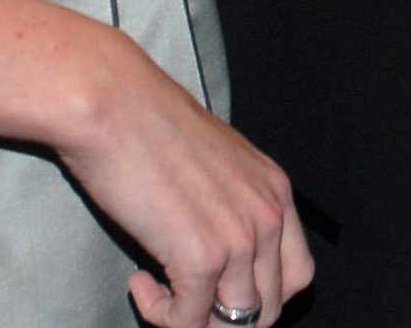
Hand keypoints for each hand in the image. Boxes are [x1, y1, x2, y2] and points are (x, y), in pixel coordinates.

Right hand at [57, 37, 311, 327]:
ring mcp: (240, 240)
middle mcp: (268, 216)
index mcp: (275, 190)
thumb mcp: (215, 162)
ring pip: (235, 323)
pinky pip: (188, 321)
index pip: (297, 274)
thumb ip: (230, 204)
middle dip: (226, 317)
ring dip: (192, 319)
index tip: (221, 295)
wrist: (113, 104)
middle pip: (271, 307)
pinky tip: (139, 281)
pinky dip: (160, 314)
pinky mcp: (202, 258)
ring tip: (162, 293)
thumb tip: (217, 252)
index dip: (260, 297)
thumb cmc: (149, 124)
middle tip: (187, 303)